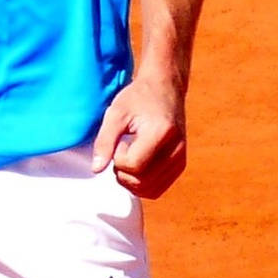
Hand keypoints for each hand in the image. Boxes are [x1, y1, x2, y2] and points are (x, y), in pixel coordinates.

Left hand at [91, 75, 187, 199]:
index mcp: (161, 132)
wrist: (165, 88)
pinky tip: (136, 166)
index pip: (133, 165)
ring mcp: (180, 159)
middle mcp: (176, 148)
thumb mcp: (116, 113)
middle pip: (141, 181)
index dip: (118, 158)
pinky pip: (157, 189)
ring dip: (131, 180)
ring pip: (149, 189)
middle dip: (122, 172)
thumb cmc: (138, 98)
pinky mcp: (180, 165)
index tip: (120, 141)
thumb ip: (104, 141)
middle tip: (121, 150)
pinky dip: (141, 184)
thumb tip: (96, 169)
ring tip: (129, 157)